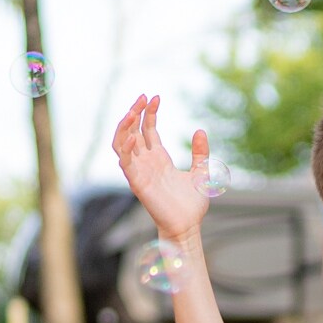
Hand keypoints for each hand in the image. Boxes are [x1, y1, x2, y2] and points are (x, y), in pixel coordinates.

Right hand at [110, 95, 210, 245]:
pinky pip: (126, 163)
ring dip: (124, 127)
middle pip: (132, 131)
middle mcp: (146, 162)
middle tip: (143, 97)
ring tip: (132, 111)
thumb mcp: (201, 172)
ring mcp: (139, 171)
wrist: (188, 226)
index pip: (147, 129)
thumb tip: (200, 130)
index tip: (155, 97)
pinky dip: (127, 149)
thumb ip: (200, 152)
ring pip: (122, 144)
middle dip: (135, 113)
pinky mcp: (137, 183)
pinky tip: (134, 136)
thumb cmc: (192, 204)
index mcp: (159, 158)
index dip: (149, 113)